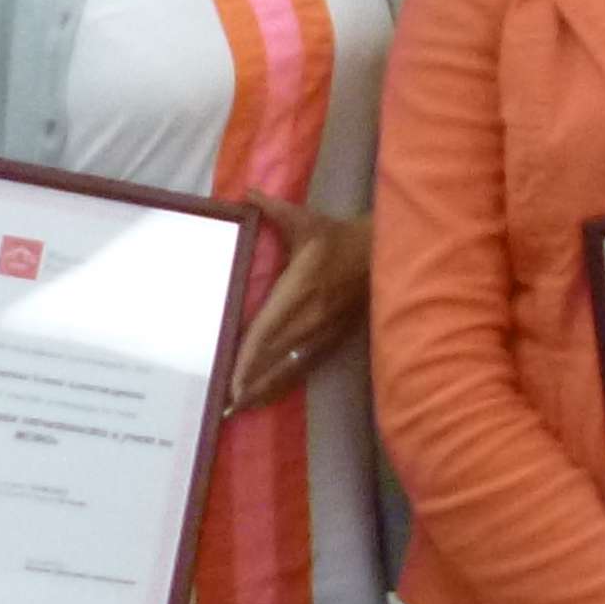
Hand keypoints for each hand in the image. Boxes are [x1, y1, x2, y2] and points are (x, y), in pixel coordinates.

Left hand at [226, 196, 371, 410]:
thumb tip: (245, 193)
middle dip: (250, 382)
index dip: (249, 357)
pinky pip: (303, 367)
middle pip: (274, 357)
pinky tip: (264, 399)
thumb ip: (273, 209)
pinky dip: (283, 385)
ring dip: (264, 390)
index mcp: (300, 289)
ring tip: (238, 410)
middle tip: (223, 404)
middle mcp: (309, 317)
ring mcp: (321, 332)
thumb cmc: (337, 238)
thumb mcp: (306, 220)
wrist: (381, 255)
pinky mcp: (331, 339)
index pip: (268, 329)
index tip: (232, 379)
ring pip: (288, 367)